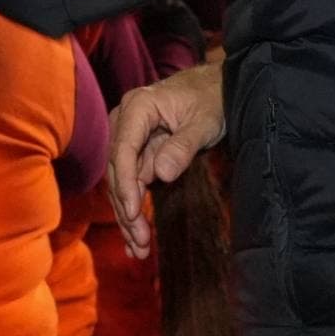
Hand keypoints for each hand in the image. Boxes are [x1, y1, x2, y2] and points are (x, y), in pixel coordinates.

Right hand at [108, 60, 225, 259]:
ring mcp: (130, 137)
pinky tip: (137, 234)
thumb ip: (182, 147)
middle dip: (126, 208)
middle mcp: (125, 121)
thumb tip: (160, 175)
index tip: (133, 214)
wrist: (217, 87)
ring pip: (122, 180)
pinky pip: (133, 180)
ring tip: (138, 248)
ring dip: (128, 214)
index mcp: (137, 108)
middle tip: (139, 243)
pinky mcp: (139, 151)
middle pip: (117, 170)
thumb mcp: (203, 123)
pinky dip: (135, 205)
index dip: (125, 185)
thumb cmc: (211, 100)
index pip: (123, 151)